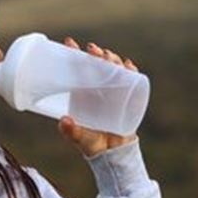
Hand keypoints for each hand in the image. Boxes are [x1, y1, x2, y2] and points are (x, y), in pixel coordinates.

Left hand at [58, 37, 140, 158]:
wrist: (113, 154)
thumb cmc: (92, 143)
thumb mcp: (79, 137)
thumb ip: (71, 131)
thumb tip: (64, 121)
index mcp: (84, 92)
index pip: (79, 69)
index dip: (75, 54)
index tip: (69, 43)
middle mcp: (99, 88)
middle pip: (98, 64)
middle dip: (96, 54)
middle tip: (92, 50)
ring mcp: (115, 92)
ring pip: (115, 69)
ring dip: (113, 59)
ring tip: (108, 56)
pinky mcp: (128, 97)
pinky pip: (132, 81)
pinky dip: (131, 72)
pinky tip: (129, 66)